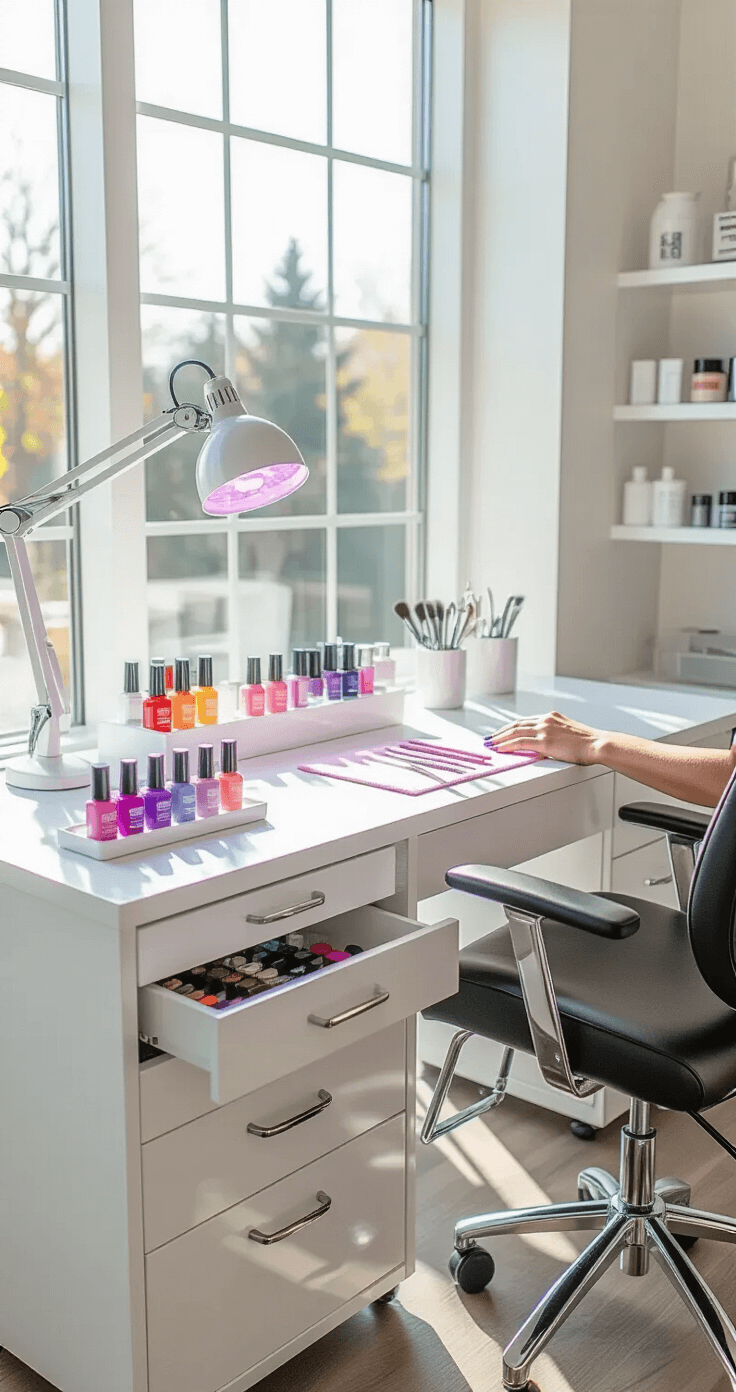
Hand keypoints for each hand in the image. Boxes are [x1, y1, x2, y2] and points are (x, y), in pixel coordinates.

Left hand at [488, 710, 604, 764]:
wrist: (597, 744)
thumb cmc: (587, 743)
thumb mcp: (568, 734)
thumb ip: (554, 736)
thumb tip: (543, 746)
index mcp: (551, 717)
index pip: (525, 721)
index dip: (511, 727)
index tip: (502, 732)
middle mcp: (545, 720)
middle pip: (516, 724)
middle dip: (501, 732)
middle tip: (490, 738)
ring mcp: (544, 730)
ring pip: (515, 732)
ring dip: (499, 738)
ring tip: (490, 744)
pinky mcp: (544, 741)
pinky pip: (520, 742)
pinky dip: (507, 745)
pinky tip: (500, 749)